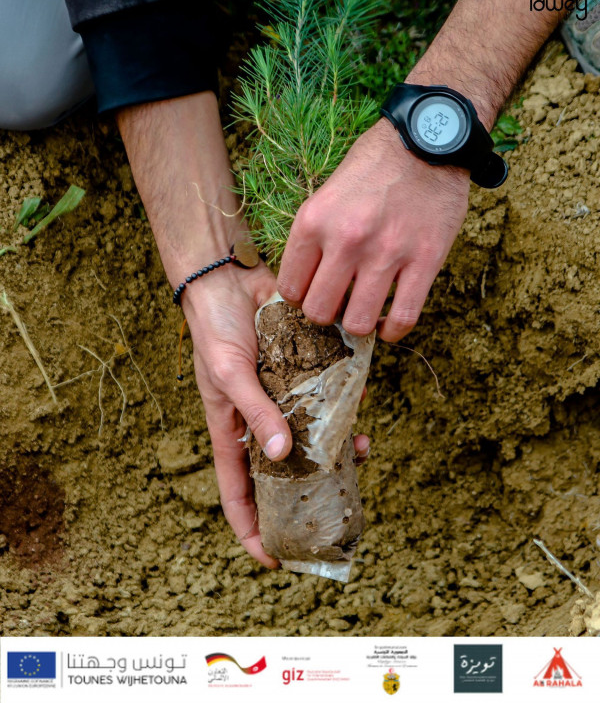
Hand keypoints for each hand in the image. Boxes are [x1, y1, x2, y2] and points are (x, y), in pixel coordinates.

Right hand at [182, 262, 369, 567]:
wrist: (230, 280)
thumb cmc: (215, 329)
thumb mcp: (228, 374)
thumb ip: (256, 412)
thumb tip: (282, 455)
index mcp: (232, 432)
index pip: (238, 495)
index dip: (253, 531)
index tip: (275, 560)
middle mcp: (260, 422)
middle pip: (284, 474)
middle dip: (310, 493)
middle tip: (339, 506)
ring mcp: (283, 400)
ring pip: (313, 439)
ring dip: (337, 451)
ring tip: (362, 452)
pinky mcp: (302, 375)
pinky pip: (327, 400)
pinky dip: (345, 409)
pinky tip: (362, 410)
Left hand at [278, 117, 469, 341]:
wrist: (427, 140)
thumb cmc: (374, 166)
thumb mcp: (327, 192)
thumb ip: (315, 235)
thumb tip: (307, 281)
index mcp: (314, 221)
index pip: (290, 288)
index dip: (299, 297)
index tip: (312, 293)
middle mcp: (346, 240)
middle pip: (318, 312)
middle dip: (324, 315)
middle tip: (337, 305)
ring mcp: (387, 253)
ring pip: (358, 323)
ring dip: (357, 325)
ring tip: (362, 313)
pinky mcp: (425, 260)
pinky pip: (404, 318)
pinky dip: (393, 330)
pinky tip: (389, 325)